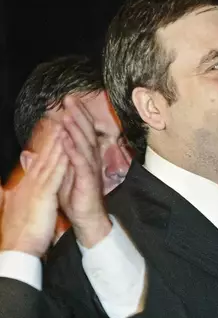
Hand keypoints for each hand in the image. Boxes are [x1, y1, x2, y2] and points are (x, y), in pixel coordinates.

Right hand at [0, 125, 68, 255]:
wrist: (17, 248)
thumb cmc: (18, 232)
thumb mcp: (15, 209)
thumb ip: (8, 195)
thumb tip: (4, 188)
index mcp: (25, 187)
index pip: (36, 162)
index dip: (43, 146)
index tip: (49, 130)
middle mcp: (29, 183)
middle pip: (41, 156)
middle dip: (50, 137)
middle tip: (57, 118)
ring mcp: (35, 188)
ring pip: (48, 161)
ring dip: (56, 143)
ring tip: (63, 125)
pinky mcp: (43, 196)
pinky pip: (54, 175)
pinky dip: (60, 161)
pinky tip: (67, 149)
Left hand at [58, 95, 111, 247]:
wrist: (87, 218)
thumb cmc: (75, 197)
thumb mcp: (58, 176)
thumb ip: (46, 163)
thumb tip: (27, 154)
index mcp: (84, 157)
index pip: (81, 132)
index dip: (76, 115)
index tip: (68, 100)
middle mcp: (90, 159)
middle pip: (85, 132)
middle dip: (78, 115)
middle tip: (70, 98)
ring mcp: (90, 169)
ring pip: (84, 144)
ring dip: (75, 128)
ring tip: (68, 114)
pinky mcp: (87, 180)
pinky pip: (80, 162)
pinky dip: (73, 150)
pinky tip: (67, 140)